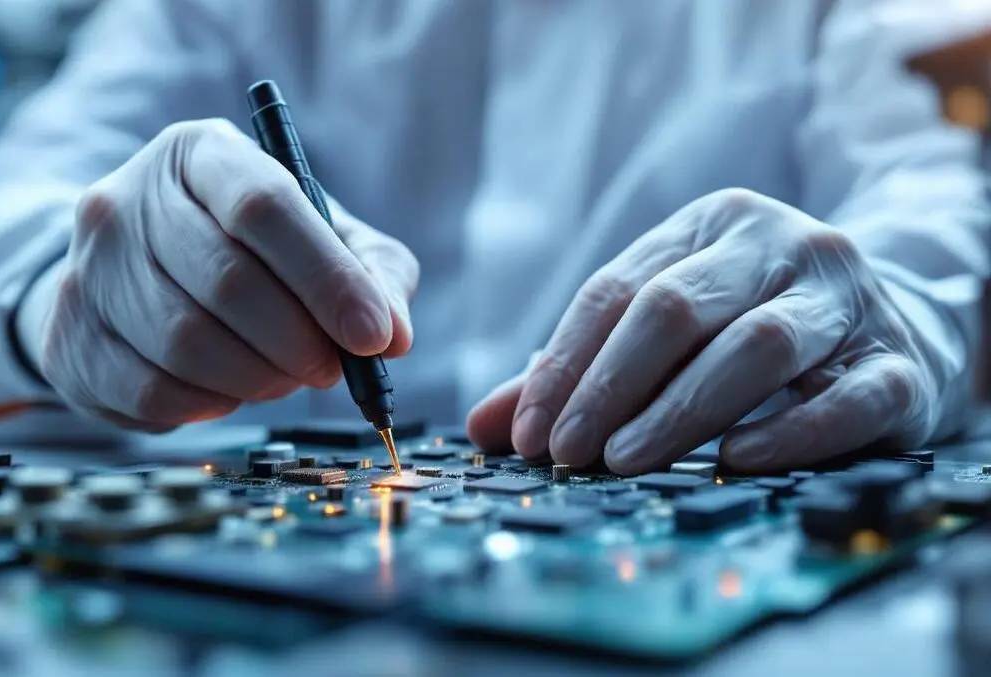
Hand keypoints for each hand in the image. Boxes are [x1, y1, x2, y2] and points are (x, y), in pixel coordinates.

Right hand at [19, 119, 417, 430]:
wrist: (129, 277)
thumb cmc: (245, 252)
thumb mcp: (318, 236)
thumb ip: (371, 271)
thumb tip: (393, 335)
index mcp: (199, 153)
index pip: (264, 206)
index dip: (328, 278)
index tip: (374, 336)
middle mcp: (129, 199)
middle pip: (228, 281)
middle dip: (299, 341)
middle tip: (330, 368)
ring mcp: (89, 269)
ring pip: (188, 344)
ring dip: (257, 378)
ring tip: (282, 375)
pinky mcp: (69, 338)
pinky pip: (153, 392)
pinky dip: (209, 404)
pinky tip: (227, 389)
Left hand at [467, 189, 940, 474]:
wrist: (900, 329)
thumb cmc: (756, 329)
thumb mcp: (669, 330)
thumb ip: (580, 372)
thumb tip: (487, 425)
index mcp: (712, 225)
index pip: (618, 289)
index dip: (564, 364)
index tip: (527, 432)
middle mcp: (782, 246)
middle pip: (678, 308)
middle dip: (610, 386)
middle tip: (567, 453)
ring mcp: (846, 299)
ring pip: (758, 345)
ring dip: (681, 409)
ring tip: (625, 460)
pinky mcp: (900, 363)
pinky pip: (847, 398)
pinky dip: (790, 431)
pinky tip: (735, 459)